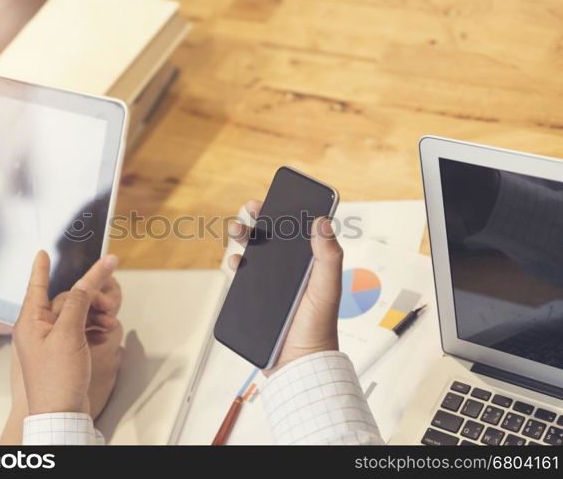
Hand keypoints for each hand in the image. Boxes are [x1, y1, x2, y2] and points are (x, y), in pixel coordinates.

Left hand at [13, 251, 120, 414]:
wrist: (62, 415)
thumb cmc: (56, 381)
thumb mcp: (68, 334)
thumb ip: (78, 303)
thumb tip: (86, 281)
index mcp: (30, 321)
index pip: (37, 286)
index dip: (41, 268)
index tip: (43, 253)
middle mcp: (38, 329)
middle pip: (66, 300)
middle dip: (89, 298)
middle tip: (109, 301)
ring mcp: (51, 342)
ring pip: (76, 316)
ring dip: (95, 315)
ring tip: (110, 322)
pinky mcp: (64, 353)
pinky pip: (80, 331)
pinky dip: (93, 330)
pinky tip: (104, 335)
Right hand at [228, 200, 342, 372]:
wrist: (297, 364)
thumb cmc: (318, 329)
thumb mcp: (326, 289)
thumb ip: (328, 257)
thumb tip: (323, 222)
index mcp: (310, 266)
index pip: (298, 232)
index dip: (287, 214)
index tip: (276, 199)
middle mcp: (292, 274)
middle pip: (274, 239)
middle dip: (260, 221)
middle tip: (252, 210)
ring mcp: (273, 287)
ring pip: (256, 255)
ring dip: (245, 239)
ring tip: (237, 231)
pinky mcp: (258, 300)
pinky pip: (244, 278)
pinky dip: (237, 265)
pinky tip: (235, 262)